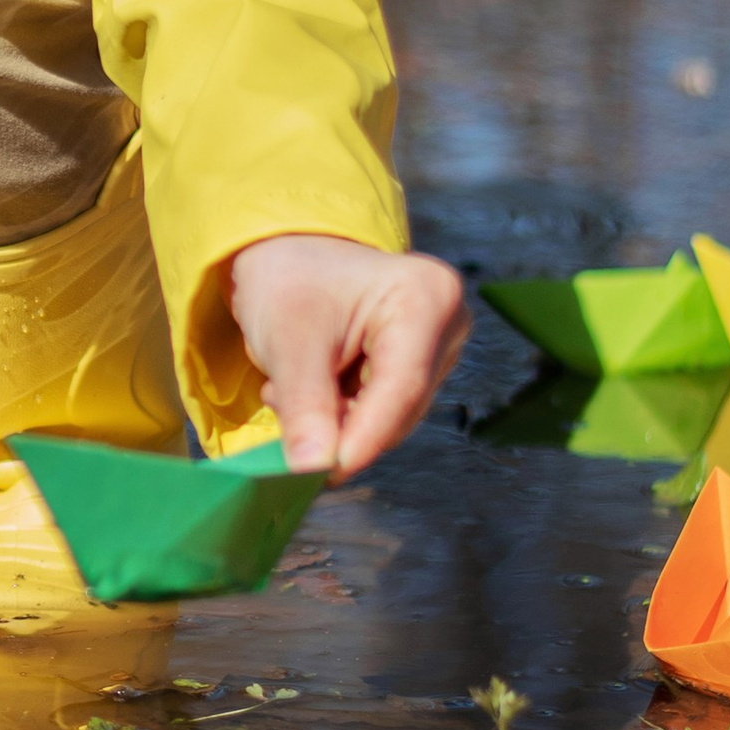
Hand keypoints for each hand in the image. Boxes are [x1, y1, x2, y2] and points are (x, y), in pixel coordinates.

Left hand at [226, 233, 469, 477]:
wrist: (285, 254)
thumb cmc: (287, 282)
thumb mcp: (288, 341)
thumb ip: (304, 407)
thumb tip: (312, 471)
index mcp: (426, 297)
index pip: (401, 388)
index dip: (362, 438)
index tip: (321, 475)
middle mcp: (448, 322)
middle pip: (399, 408)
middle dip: (340, 424)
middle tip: (281, 401)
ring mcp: (440, 346)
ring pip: (390, 418)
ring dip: (336, 420)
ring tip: (289, 385)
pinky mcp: (423, 365)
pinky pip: (384, 412)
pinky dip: (342, 413)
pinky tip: (311, 386)